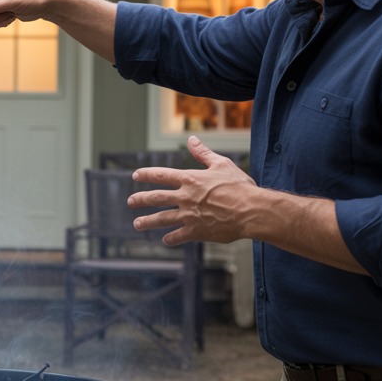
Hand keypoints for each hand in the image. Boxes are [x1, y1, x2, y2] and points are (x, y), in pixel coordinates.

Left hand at [126, 136, 255, 245]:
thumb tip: (191, 140)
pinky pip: (178, 236)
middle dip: (140, 199)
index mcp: (190, 179)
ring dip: (147, 222)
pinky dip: (171, 238)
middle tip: (130, 202)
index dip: (146, 175)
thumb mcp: (221, 164)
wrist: (251, 211)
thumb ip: (203, 153)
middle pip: (155, 198)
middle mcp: (185, 197)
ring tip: (137, 224)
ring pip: (161, 219)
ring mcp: (189, 215)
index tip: (135, 176)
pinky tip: (165, 240)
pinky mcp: (196, 231)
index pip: (161, 175)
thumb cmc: (239, 186)